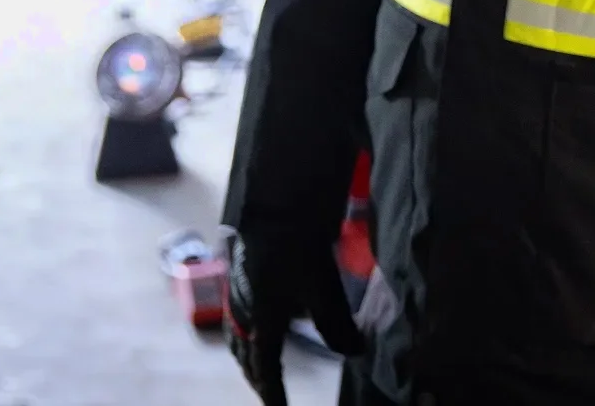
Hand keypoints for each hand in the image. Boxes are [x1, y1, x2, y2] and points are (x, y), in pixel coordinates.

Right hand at [224, 231, 365, 404]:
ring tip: (258, 366)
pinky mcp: (239, 279)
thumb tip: (357, 352)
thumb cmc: (298, 249)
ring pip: (237, 338)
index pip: (266, 369)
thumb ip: (338, 325)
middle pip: (246, 357)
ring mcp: (237, 295)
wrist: (274, 207)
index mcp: (261, 322)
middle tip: (269, 392)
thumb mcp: (323, 289)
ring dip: (248, 357)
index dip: (273, 393)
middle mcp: (243, 314)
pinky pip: (237, 318)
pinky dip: (244, 334)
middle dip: (257, 378)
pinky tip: (256, 324)